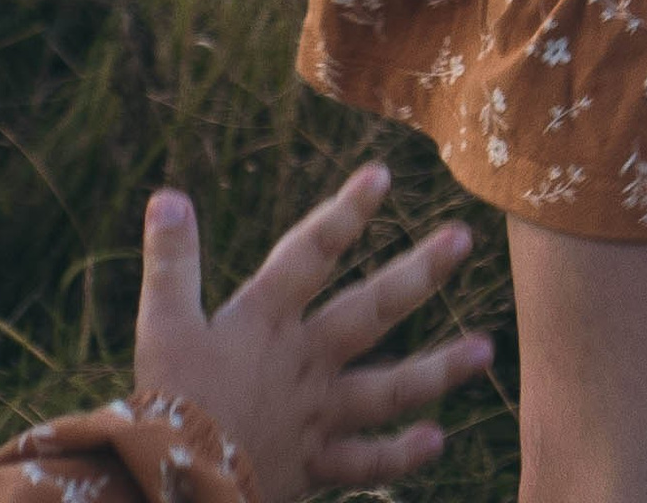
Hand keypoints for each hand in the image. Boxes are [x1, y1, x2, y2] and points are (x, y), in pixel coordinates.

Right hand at [132, 164, 493, 502]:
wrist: (174, 486)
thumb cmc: (166, 401)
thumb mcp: (161, 323)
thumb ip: (172, 260)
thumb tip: (168, 195)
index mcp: (265, 320)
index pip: (311, 253)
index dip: (345, 213)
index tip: (383, 175)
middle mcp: (303, 361)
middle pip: (369, 311)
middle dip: (418, 274)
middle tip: (463, 240)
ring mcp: (316, 415)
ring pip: (388, 389)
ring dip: (438, 370)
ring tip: (486, 351)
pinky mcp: (315, 464)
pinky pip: (366, 462)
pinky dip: (401, 455)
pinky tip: (438, 439)